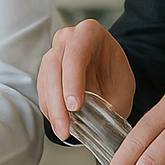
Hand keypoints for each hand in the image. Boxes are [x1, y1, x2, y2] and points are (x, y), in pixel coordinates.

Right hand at [38, 20, 136, 140]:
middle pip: (54, 67)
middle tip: (65, 127)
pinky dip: (49, 109)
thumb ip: (111, 105)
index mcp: (89, 33)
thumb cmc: (116, 74)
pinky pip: (42, 90)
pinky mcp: (45, 71)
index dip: (72, 80)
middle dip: (58, 101)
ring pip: (45, 80)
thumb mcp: (122, 88)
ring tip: (63, 131)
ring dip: (52, 109)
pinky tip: (58, 123)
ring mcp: (53, 53)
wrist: (109, 72)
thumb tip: (100, 131)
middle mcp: (67, 39)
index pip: (76, 53)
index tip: (75, 106)